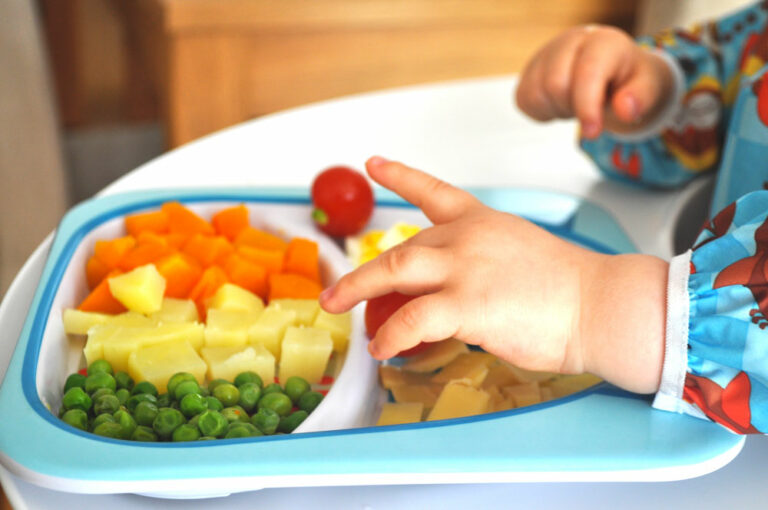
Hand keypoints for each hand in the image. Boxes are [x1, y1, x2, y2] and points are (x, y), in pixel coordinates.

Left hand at [320, 157, 667, 392]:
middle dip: (362, 273)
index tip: (373, 163)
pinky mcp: (467, 303)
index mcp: (482, 221)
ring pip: (393, 272)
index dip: (399, 176)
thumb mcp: (518, 256)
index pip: (433, 191)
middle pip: (400, 248)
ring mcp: (465, 267)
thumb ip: (478, 264)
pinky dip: (391, 337)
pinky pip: (412, 320)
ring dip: (358, 291)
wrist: (600, 303)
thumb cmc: (568, 288)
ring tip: (338, 308)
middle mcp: (467, 237)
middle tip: (338, 290)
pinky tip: (384, 349)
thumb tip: (450, 291)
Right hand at [515, 25, 674, 138]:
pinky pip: (524, 101)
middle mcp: (570, 42)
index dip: (587, 106)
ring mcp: (544, 55)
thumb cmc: (628, 78)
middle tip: (592, 109)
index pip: (587, 72)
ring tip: (577, 103)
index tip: (592, 133)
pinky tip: (561, 103)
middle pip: (556, 85)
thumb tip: (625, 110)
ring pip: (536, 94)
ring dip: (558, 110)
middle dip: (573, 108)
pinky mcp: (528, 72)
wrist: (609, 69)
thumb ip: (640, 98)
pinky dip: (542, 112)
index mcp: (603, 42)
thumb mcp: (648, 87)